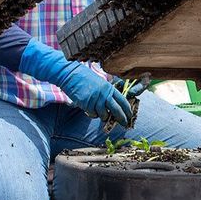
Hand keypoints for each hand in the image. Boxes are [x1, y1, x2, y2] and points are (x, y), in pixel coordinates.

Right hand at [18, 40, 136, 127]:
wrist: (70, 74)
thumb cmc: (85, 78)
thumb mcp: (100, 83)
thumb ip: (107, 92)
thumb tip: (113, 104)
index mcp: (109, 88)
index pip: (122, 100)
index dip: (127, 110)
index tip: (130, 116)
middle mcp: (104, 94)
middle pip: (117, 110)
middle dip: (122, 119)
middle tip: (124, 125)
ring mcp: (95, 99)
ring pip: (104, 115)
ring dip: (103, 117)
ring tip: (99, 113)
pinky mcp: (86, 104)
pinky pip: (92, 114)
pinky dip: (92, 114)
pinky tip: (88, 109)